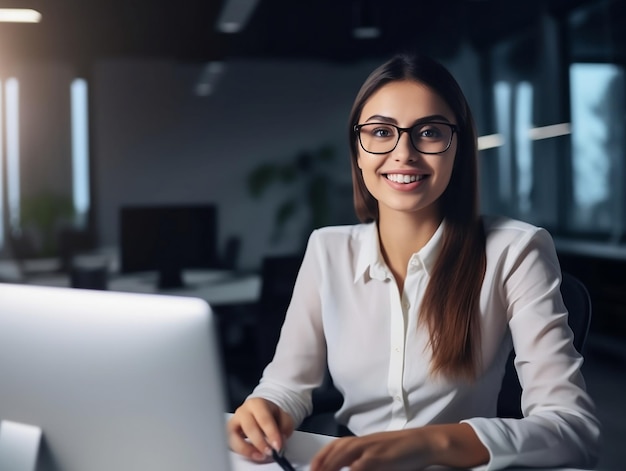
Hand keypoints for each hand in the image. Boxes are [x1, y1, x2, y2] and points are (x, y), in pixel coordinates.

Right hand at [227, 398, 294, 461]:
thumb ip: (285, 426)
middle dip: (261, 442)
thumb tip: (281, 439)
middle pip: (249, 427)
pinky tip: (253, 454)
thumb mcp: (283, 416)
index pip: (264, 418)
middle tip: (270, 452)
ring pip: (236, 436)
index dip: (271, 433)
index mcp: (257, 403)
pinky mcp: (230, 434)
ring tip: (261, 455)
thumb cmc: (270, 415)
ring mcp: (234, 422)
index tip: (278, 445)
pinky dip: (242, 452)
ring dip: (248, 449)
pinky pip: (232, 444)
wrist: (260, 413)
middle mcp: (243, 411)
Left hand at [310, 424, 487, 470]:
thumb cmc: (403, 451)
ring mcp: (373, 447)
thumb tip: (351, 467)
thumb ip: (364, 461)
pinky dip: (353, 468)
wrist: (425, 442)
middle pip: (338, 449)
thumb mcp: (380, 455)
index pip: (337, 445)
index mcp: (363, 441)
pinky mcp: (382, 455)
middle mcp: (365, 442)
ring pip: (346, 454)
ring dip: (331, 463)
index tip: (312, 466)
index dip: (322, 455)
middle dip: (322, 461)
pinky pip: (363, 463)